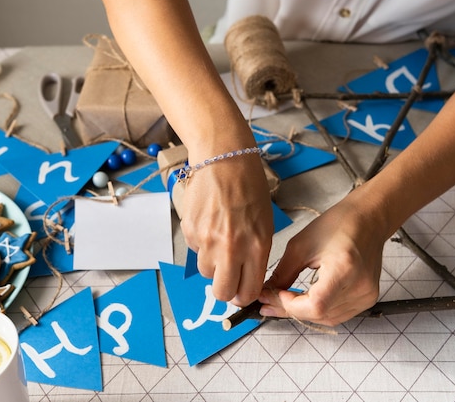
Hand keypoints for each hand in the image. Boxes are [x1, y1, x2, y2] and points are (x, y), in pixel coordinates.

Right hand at [180, 151, 273, 306]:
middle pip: (221, 293)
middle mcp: (230, 248)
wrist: (223, 159)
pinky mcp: (189, 231)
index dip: (244, 295)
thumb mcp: (265, 224)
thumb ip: (256, 255)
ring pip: (205, 272)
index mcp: (255, 247)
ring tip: (220, 239)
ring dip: (212, 263)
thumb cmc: (249, 188)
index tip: (243, 290)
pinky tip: (210, 223)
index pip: (247, 292)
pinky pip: (194, 251)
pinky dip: (201, 244)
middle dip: (225, 290)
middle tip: (228, 277)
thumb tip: (245, 280)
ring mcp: (206, 241)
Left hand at [259, 188, 386, 325]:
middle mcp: (360, 287)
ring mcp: (366, 295)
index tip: (273, 295)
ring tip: (283, 301)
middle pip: (320, 314)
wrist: (367, 220)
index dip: (291, 306)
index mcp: (344, 269)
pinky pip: (339, 314)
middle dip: (291, 310)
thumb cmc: (337, 226)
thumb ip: (283, 274)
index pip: (316, 305)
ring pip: (328, 319)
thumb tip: (267, 294)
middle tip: (269, 301)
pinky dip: (319, 311)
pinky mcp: (368, 298)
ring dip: (304, 313)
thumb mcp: (301, 246)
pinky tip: (304, 301)